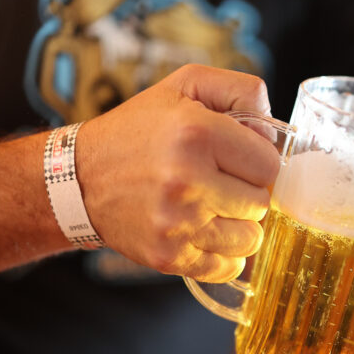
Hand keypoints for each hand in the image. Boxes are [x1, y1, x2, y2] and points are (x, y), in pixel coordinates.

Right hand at [77, 65, 280, 281]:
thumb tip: (274, 133)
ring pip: (250, 238)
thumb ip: (242, 91)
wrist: (79, 178)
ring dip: (238, 225)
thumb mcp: (186, 85)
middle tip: (222, 183)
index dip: (259, 161)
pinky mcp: (168, 256)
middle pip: (261, 202)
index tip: (240, 159)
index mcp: (196, 133)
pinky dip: (225, 254)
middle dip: (248, 192)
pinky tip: (205, 232)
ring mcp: (177, 223)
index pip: (269, 163)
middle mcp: (187, 180)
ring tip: (212, 208)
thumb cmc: (138, 130)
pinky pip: (228, 267)